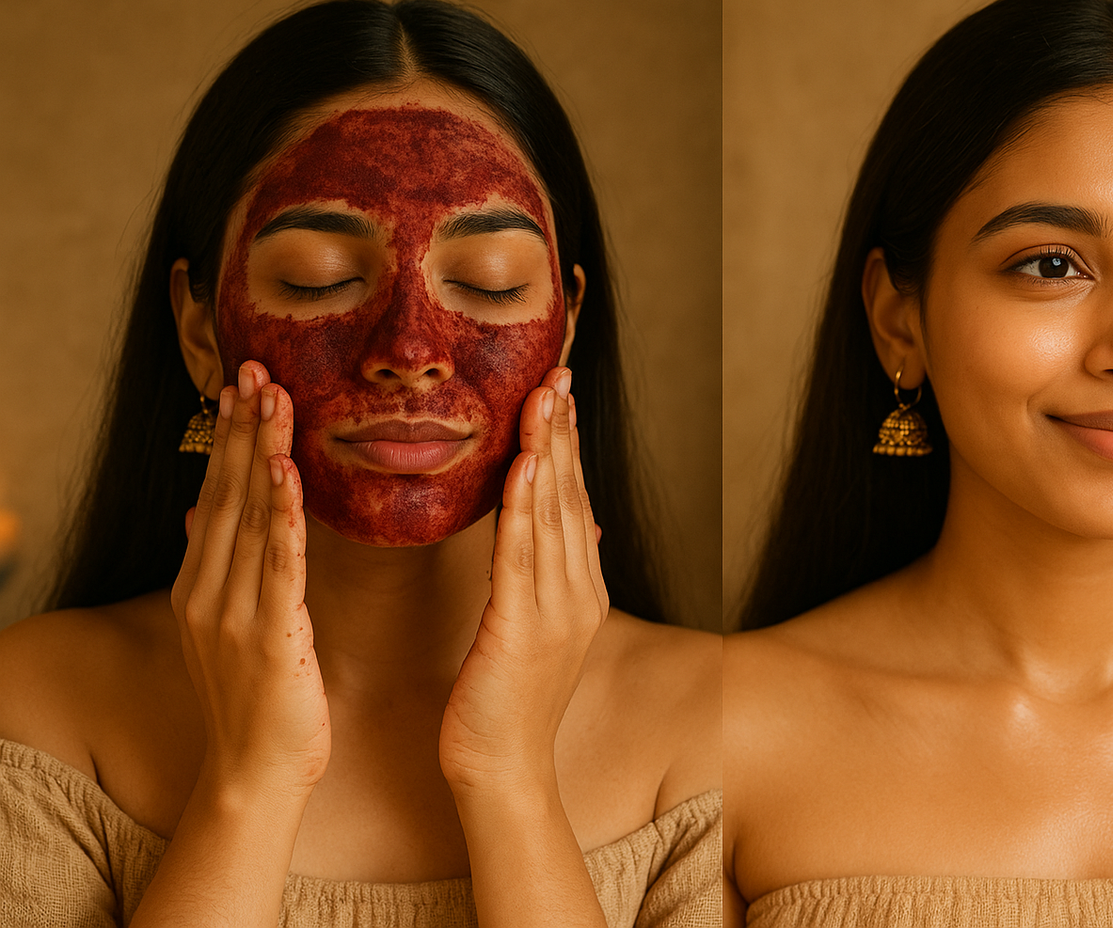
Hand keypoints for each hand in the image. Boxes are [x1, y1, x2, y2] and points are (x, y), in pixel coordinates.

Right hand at [171, 360, 328, 802]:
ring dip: (261, 454)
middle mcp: (209, 591)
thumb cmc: (256, 699)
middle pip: (227, 494)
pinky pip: (278, 565)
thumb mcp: (226, 625)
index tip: (243, 386)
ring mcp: (235, 613)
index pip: (216, 496)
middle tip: (256, 368)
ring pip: (250, 518)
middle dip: (242, 429)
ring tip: (273, 399)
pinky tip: (286, 474)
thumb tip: (201, 512)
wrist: (253, 773)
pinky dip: (282, 516)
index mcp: (201, 585)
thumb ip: (218, 568)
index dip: (229, 439)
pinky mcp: (270, 636)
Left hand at [439, 367, 607, 790]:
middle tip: (557, 374)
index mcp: (578, 591)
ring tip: (544, 398)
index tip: (560, 394)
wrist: (501, 771)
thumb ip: (545, 577)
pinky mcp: (522, 629)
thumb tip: (561, 530)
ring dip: (546, 451)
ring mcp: (556, 611)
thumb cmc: (503, 704)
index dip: (567, 446)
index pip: (571, 503)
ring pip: (550, 515)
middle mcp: (576, 593)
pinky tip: (522, 465)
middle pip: (568, 497)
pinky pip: (521, 556)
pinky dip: (523, 506)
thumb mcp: (533, 632)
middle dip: (562, 432)